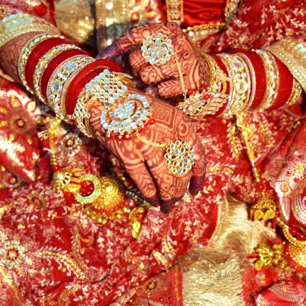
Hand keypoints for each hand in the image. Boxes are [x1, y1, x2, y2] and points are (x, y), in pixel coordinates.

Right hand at [85, 87, 206, 212]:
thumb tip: (184, 169)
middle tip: (176, 200)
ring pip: (166, 179)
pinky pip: (144, 180)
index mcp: (179, 122)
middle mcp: (167, 133)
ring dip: (168, 196)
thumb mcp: (164, 115)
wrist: (107, 99)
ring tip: (167, 206)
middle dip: (180, 190)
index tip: (195, 190)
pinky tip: (154, 201)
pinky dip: (151, 194)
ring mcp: (147, 144)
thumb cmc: (138, 108)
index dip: (198, 177)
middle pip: (182, 171)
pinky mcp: (129, 153)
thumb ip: (177, 137)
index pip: (197, 155)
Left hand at [98, 23, 208, 98]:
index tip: (101, 59)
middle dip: (135, 69)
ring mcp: (184, 62)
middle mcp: (176, 42)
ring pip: (146, 75)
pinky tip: (170, 87)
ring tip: (157, 79)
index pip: (133, 35)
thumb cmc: (175, 61)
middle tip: (144, 71)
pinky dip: (161, 92)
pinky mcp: (190, 81)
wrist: (210, 74)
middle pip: (136, 58)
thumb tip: (103, 59)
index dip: (115, 48)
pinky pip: (160, 90)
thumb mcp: (161, 47)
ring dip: (148, 81)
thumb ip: (138, 49)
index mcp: (167, 30)